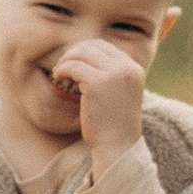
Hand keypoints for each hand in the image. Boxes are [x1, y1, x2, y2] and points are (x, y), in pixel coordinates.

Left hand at [50, 37, 149, 162]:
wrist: (118, 147)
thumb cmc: (114, 125)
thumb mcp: (119, 93)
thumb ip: (111, 75)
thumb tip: (87, 56)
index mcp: (134, 68)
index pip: (105, 46)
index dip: (85, 52)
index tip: (74, 65)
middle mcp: (126, 67)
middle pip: (92, 45)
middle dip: (74, 53)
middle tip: (63, 68)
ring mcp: (113, 74)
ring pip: (81, 53)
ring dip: (66, 61)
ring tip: (60, 74)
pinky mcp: (97, 83)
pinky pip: (73, 66)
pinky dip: (62, 70)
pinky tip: (59, 79)